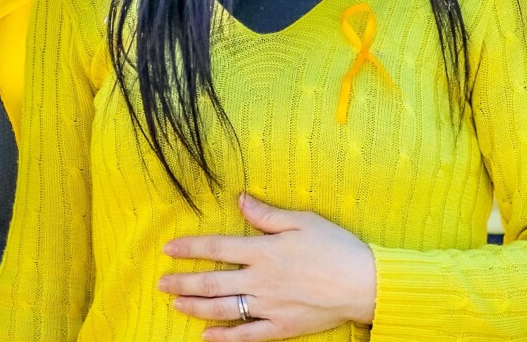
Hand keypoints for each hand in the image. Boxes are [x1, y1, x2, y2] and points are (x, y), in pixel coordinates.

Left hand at [159, 193, 375, 339]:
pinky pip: (248, 335)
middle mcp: (261, 280)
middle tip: (160, 283)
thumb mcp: (302, 221)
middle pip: (213, 281)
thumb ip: (266, 214)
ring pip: (224, 308)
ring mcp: (270, 306)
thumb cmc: (336, 247)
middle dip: (183, 282)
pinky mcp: (283, 327)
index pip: (217, 246)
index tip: (168, 249)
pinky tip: (207, 336)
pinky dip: (225, 337)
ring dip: (195, 307)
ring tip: (175, 304)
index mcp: (264, 251)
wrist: (366, 284)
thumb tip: (239, 199)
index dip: (190, 248)